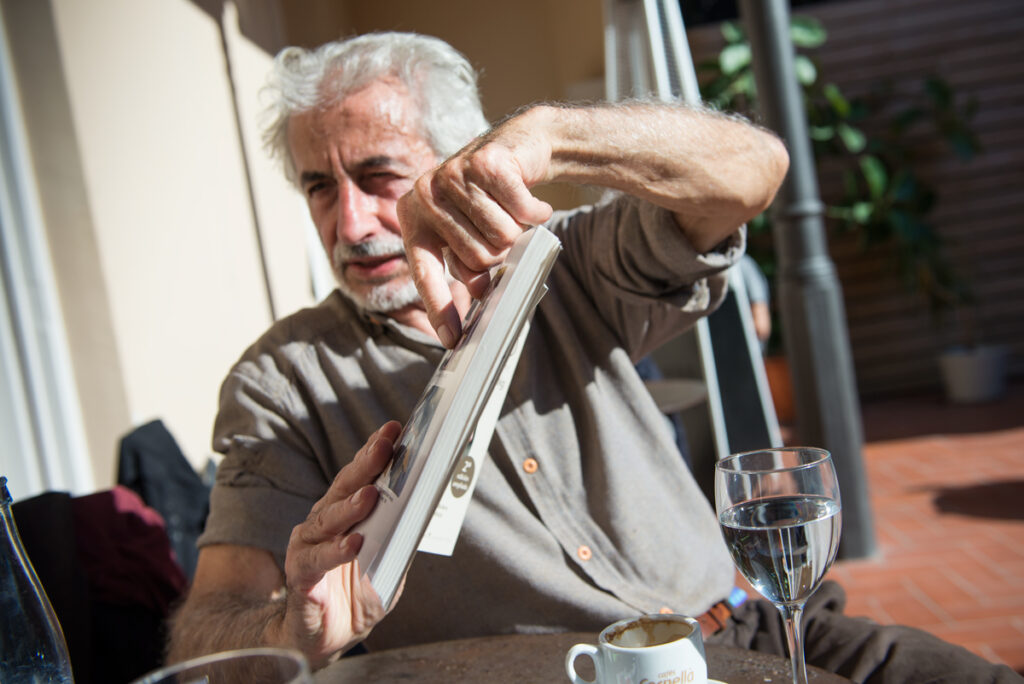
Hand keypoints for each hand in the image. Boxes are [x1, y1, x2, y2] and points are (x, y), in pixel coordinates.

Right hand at [280, 421, 401, 666]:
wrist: (326, 637)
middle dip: (366, 464)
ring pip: (329, 519)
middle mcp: (323, 523)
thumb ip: (403, 534)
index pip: (360, 476)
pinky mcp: (301, 576)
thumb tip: (430, 504)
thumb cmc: (359, 592)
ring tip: (372, 495)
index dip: (374, 451)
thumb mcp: (390, 560)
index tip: (394, 428)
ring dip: (351, 505)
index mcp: (345, 513)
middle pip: (344, 488)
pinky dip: (336, 551)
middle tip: (385, 446)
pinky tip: (354, 544)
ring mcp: (309, 547)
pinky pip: (318, 560)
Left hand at [398, 113, 554, 346]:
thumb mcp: (471, 234)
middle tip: (504, 234)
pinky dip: (536, 211)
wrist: (520, 145)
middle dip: (501, 253)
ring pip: (501, 237)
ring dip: (519, 229)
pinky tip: (531, 200)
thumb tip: (478, 301)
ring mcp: (452, 174)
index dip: (440, 308)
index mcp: (414, 218)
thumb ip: (467, 267)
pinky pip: (520, 212)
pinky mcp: (485, 162)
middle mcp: (426, 195)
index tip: (453, 340)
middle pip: (477, 259)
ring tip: (513, 212)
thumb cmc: (492, 199)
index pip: (424, 273)